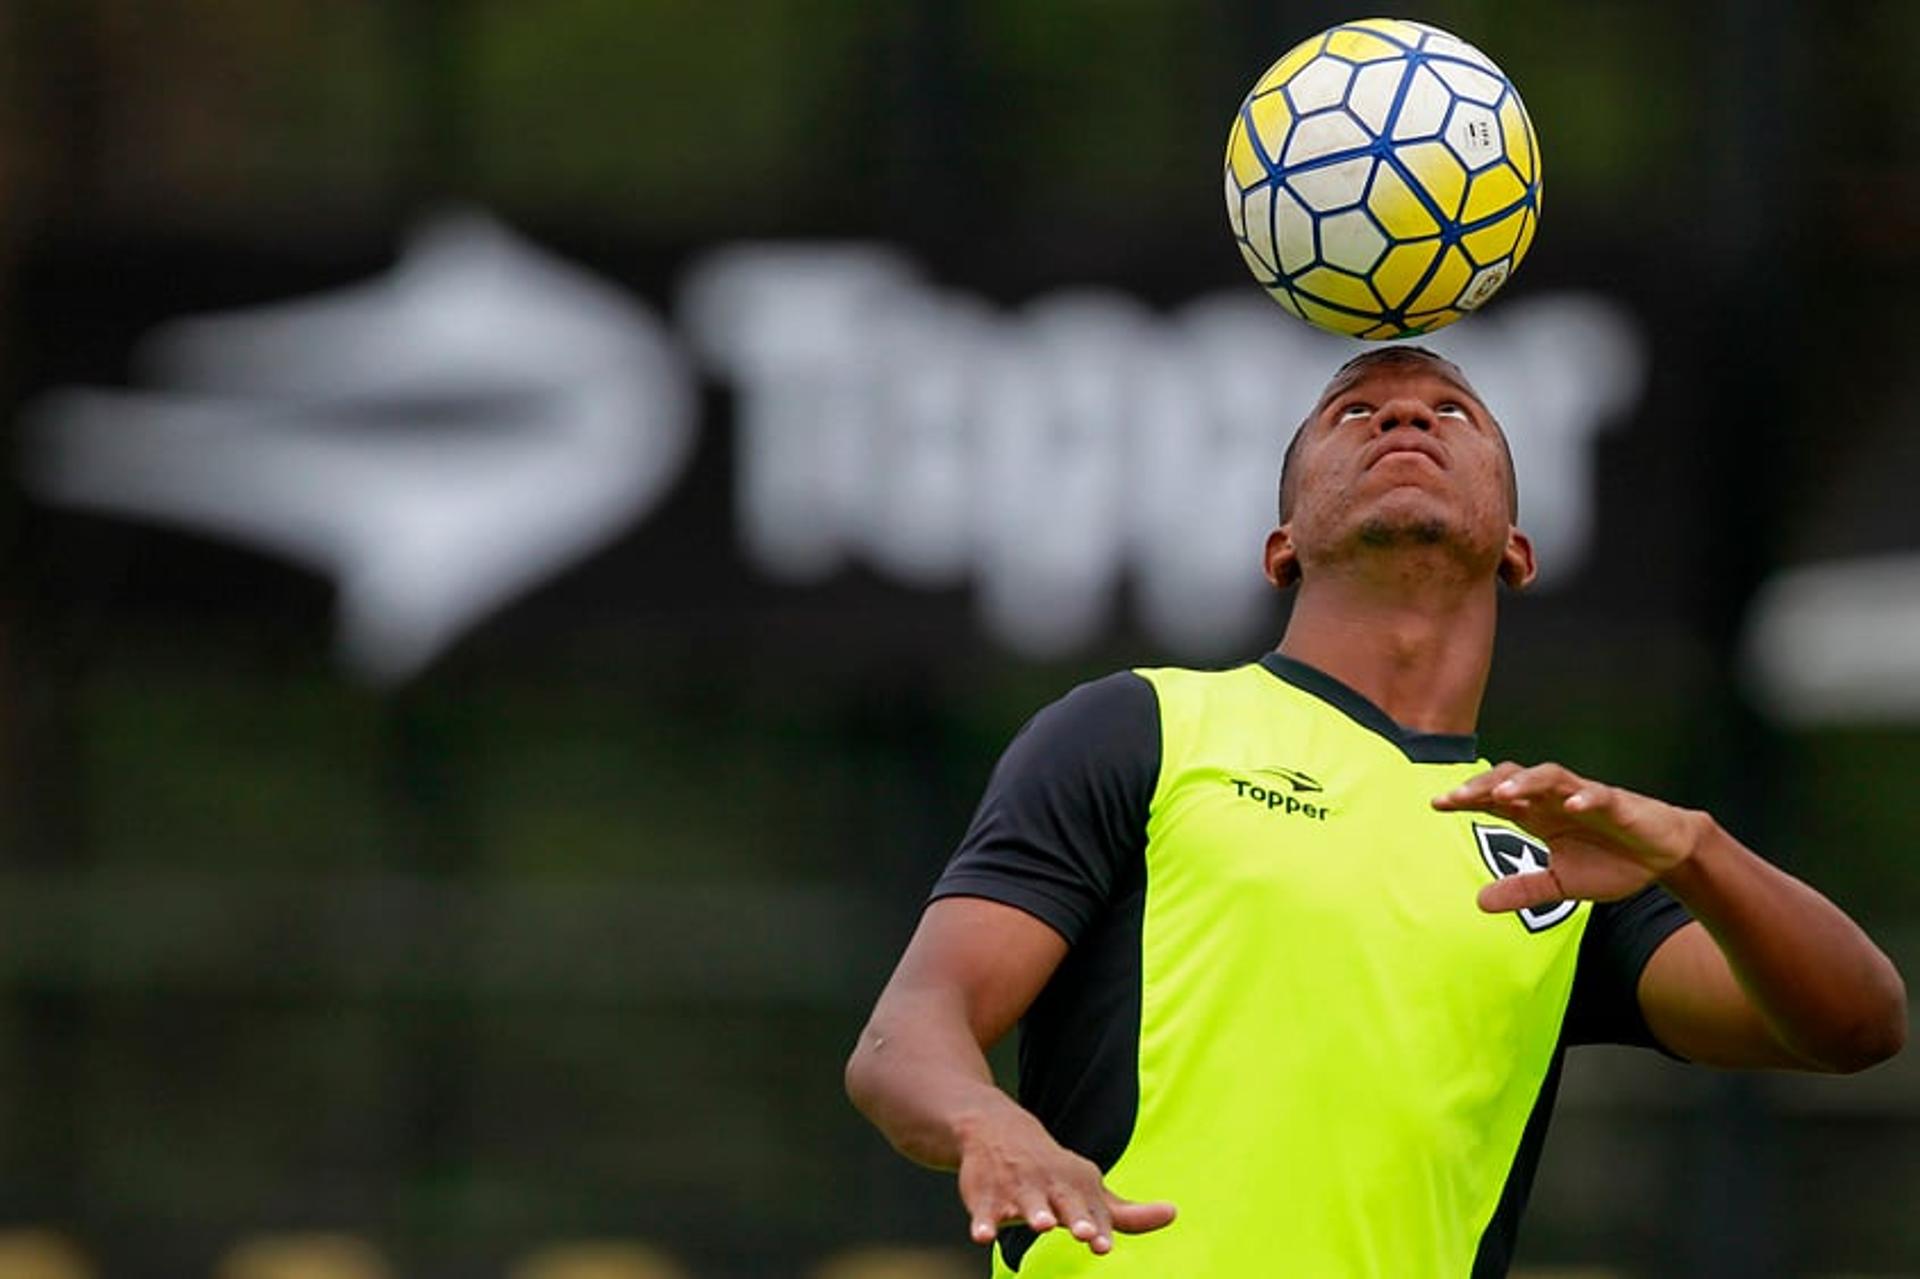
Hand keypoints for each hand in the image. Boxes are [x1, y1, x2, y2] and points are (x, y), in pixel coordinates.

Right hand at [955, 1106, 1175, 1254]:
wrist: (997, 1130)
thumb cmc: (1053, 1171)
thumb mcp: (1090, 1188)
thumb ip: (1128, 1213)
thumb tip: (1173, 1214)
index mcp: (1077, 1187)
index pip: (1091, 1212)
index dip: (1098, 1228)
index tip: (1103, 1244)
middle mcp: (1049, 1187)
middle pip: (1064, 1203)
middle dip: (1074, 1217)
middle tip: (1083, 1233)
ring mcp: (1017, 1190)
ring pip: (1026, 1203)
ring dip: (1034, 1213)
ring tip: (1041, 1225)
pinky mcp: (985, 1197)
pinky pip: (983, 1212)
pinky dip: (983, 1223)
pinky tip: (983, 1235)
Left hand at [1432, 761, 1710, 913]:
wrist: (1663, 856)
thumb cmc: (1611, 862)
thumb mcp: (1560, 884)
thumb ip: (1522, 889)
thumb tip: (1479, 902)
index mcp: (1539, 815)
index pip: (1496, 799)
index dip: (1467, 798)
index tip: (1437, 804)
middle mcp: (1556, 800)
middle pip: (1513, 779)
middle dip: (1484, 785)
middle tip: (1455, 797)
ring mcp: (1586, 797)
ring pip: (1550, 776)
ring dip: (1527, 783)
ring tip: (1504, 794)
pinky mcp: (1619, 804)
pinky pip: (1600, 795)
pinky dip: (1587, 797)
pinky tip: (1574, 805)